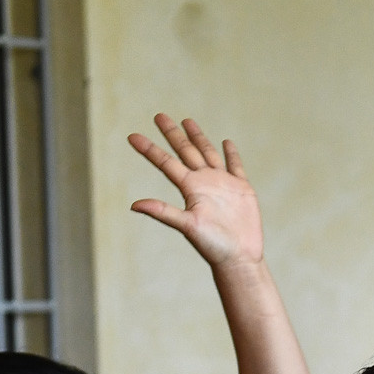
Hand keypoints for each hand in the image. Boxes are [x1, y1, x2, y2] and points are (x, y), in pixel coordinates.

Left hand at [129, 114, 263, 268]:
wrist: (240, 258)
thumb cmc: (213, 246)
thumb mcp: (187, 226)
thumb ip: (163, 212)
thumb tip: (134, 205)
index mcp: (190, 188)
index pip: (166, 162)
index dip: (149, 149)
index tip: (132, 137)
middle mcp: (204, 182)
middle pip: (185, 151)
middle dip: (173, 134)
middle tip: (159, 115)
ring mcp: (223, 184)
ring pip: (207, 153)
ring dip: (198, 137)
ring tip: (187, 121)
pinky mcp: (242, 189)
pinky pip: (235, 166)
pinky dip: (231, 154)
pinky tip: (226, 143)